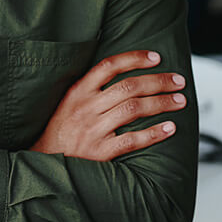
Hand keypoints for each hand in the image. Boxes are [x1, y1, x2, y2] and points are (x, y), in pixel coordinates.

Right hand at [31, 50, 186, 160]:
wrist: (41, 163)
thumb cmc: (59, 132)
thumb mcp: (68, 103)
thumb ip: (91, 89)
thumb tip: (122, 74)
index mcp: (78, 92)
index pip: (109, 66)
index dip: (135, 59)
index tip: (156, 58)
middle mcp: (86, 108)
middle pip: (129, 86)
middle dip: (158, 81)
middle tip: (178, 81)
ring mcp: (93, 130)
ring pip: (134, 109)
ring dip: (162, 103)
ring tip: (179, 101)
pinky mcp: (100, 152)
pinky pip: (132, 140)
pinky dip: (154, 133)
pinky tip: (169, 128)